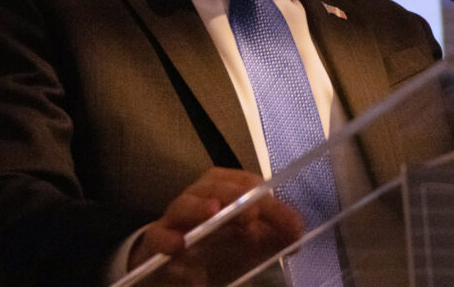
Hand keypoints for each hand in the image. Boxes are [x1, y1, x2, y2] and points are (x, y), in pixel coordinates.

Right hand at [128, 167, 302, 283]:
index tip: (274, 210)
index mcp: (224, 190)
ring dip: (198, 207)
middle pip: (212, 185)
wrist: (179, 272)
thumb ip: (276, 234)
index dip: (262, 194)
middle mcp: (198, 196)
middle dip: (233, 194)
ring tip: (213, 213)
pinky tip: (181, 252)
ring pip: (182, 204)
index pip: (246, 182)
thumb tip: (298, 231)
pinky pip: (158, 236)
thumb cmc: (219, 248)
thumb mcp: (252, 243)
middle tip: (250, 213)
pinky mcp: (155, 241)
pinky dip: (169, 242)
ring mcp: (174, 218)